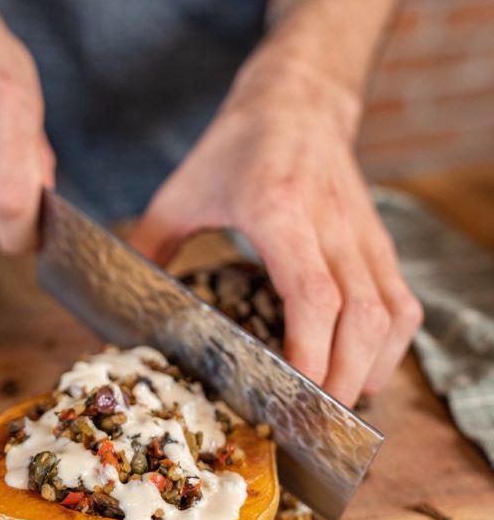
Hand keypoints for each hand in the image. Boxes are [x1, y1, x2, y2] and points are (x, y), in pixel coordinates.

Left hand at [129, 39, 422, 406]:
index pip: (314, 293)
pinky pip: (402, 298)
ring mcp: (362, 232)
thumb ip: (150, 244)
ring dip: (373, 365)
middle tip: (314, 419)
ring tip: (341, 399)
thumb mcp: (181, 189)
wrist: (296, 100)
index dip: (311, 352)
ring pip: (392, 312)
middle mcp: (331, 224)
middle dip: (344, 378)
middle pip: (363, 316)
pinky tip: (366, 362)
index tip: (295, 395)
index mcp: (279, 210)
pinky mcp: (377, 238)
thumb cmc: (237, 144)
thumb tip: (118, 299)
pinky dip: (391, 341)